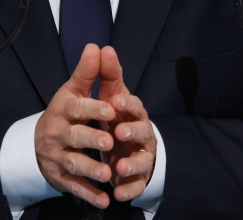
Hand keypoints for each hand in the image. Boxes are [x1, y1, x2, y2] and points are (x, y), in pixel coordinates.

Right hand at [34, 44, 116, 207]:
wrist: (38, 143)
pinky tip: (104, 199)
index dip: (93, 110)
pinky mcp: (60, 177)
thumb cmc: (65, 112)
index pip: (77, 108)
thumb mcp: (73, 90)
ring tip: (107, 174)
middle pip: (74, 137)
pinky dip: (88, 194)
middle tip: (110, 143)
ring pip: (73, 163)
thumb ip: (88, 72)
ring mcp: (57, 157)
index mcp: (63, 109)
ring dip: (90, 169)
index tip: (111, 110)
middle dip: (91, 140)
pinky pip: (74, 186)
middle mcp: (57, 133)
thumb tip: (97, 47)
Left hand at [98, 46, 156, 202]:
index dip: (126, 104)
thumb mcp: (109, 96)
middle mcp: (140, 134)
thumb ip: (105, 75)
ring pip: (141, 161)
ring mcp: (140, 156)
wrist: (123, 147)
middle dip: (131, 133)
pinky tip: (116, 194)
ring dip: (131, 165)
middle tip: (118, 134)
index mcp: (132, 112)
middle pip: (141, 132)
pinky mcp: (136, 179)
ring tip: (118, 169)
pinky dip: (127, 190)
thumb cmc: (116, 118)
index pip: (134, 105)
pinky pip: (135, 186)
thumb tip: (101, 47)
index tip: (114, 102)